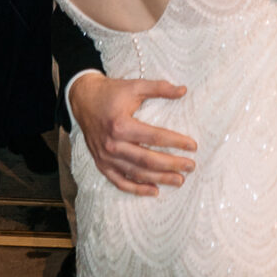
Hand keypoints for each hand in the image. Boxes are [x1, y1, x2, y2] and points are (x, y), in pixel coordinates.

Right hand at [68, 74, 196, 197]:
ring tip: (179, 180)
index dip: (176, 142)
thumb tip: (183, 90)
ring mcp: (106, 157)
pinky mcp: (102, 164)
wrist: (84, 100)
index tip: (193, 146)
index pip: (154, 137)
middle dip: (172, 164)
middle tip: (191, 166)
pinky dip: (137, 189)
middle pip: (147, 159)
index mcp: (120, 125)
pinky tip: (154, 191)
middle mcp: (112, 144)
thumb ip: (159, 88)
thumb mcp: (134, 86)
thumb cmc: (111, 92)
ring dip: (160, 179)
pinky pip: (120, 182)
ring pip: (137, 173)